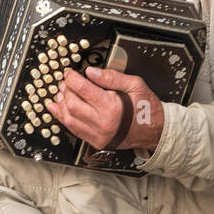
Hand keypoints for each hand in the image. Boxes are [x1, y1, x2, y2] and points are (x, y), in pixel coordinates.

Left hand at [45, 66, 163, 151]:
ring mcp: (98, 135)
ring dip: (61, 104)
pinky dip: (62, 118)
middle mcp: (103, 123)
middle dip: (65, 90)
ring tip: (61, 93)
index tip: (69, 73)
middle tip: (65, 82)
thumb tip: (90, 72)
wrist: (156, 131)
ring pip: (69, 119)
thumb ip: (111, 77)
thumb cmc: (147, 108)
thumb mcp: (134, 85)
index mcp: (112, 107)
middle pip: (72, 104)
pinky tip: (57, 108)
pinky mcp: (96, 142)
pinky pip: (74, 130)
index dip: (72, 79)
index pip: (83, 90)